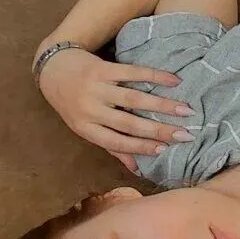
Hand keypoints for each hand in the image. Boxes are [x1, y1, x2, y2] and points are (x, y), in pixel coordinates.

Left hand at [36, 48, 192, 172]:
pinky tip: (174, 81)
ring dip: (162, 105)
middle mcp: (90, 110)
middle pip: (129, 122)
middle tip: (186, 134)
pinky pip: (132, 72)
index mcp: (86, 129)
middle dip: (160, 130)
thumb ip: (112, 146)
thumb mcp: (86, 127)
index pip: (117, 142)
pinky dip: (155, 76)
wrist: (53, 69)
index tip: (166, 149)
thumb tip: (137, 169)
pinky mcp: (102, 68)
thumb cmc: (74, 104)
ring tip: (186, 110)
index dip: (141, 147)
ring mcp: (95, 88)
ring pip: (134, 99)